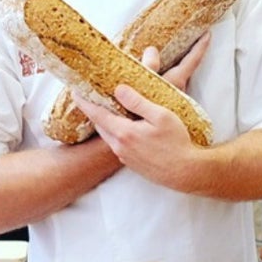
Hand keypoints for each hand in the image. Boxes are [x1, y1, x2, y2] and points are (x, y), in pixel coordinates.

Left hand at [72, 35, 211, 188]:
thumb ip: (137, 102)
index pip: (96, 114)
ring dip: (106, 122)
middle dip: (94, 110)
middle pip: (100, 125)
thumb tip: (119, 89)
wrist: (187, 172)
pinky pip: (118, 144)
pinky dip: (116, 132)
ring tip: (109, 108)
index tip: (74, 91)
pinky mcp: (133, 163)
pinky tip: (126, 126)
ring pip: (109, 135)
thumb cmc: (177, 142)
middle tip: (92, 96)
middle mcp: (120, 147)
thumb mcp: (160, 115)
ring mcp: (125, 157)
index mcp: (124, 133)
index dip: (84, 102)